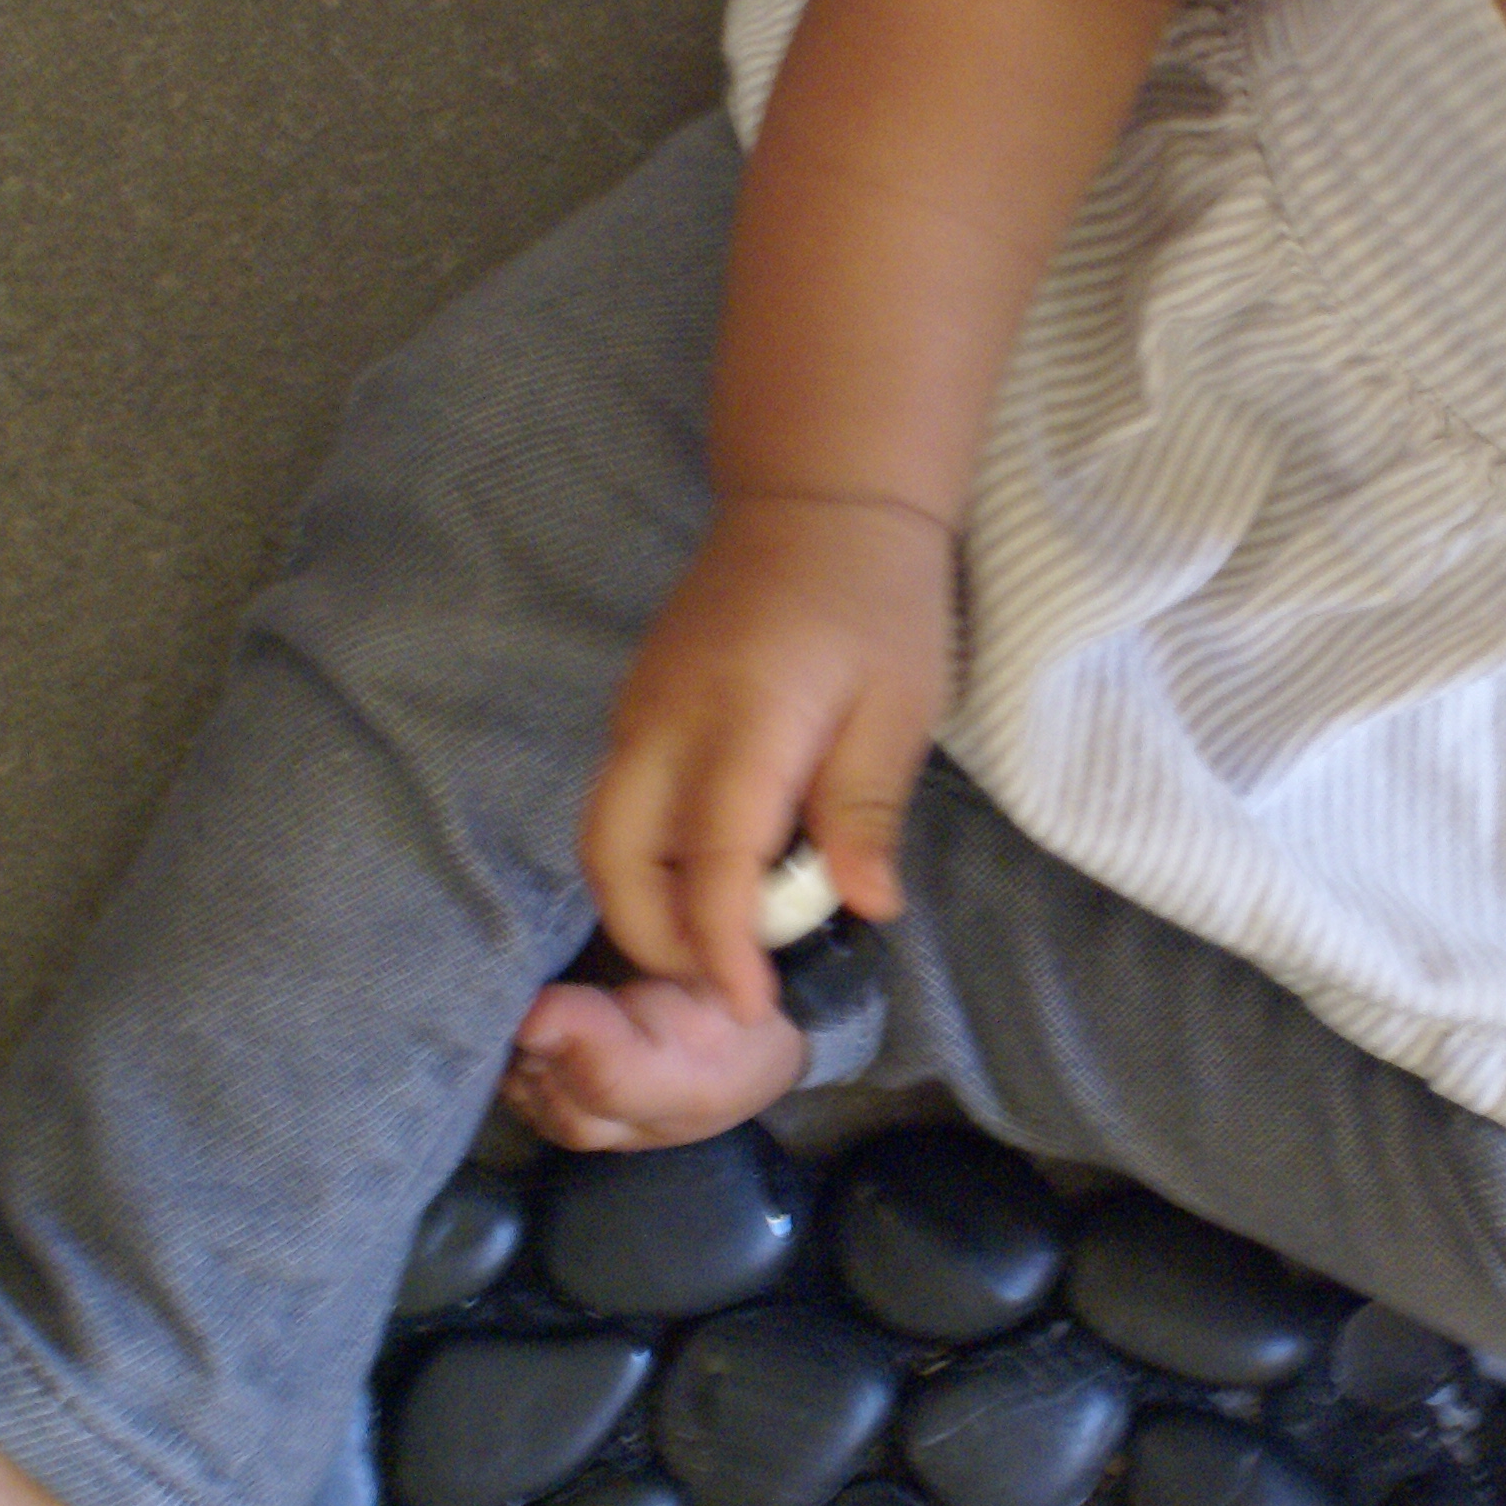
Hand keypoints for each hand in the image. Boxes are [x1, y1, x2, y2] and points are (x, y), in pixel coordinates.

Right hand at [580, 489, 953, 1015]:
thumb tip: (867, 907)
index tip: (749, 1006)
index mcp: (747, 720)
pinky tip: (710, 876)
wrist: (821, 499)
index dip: (723, 947)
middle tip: (723, 982)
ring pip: (604, 833)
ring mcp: (639, 708)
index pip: (714, 861)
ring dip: (644, 903)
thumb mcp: (901, 705)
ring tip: (716, 943)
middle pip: (615, 857)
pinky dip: (647, 857)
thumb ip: (868, 808)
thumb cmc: (877, 601)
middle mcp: (668, 718)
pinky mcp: (635, 704)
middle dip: (655, 940)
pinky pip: (620, 800)